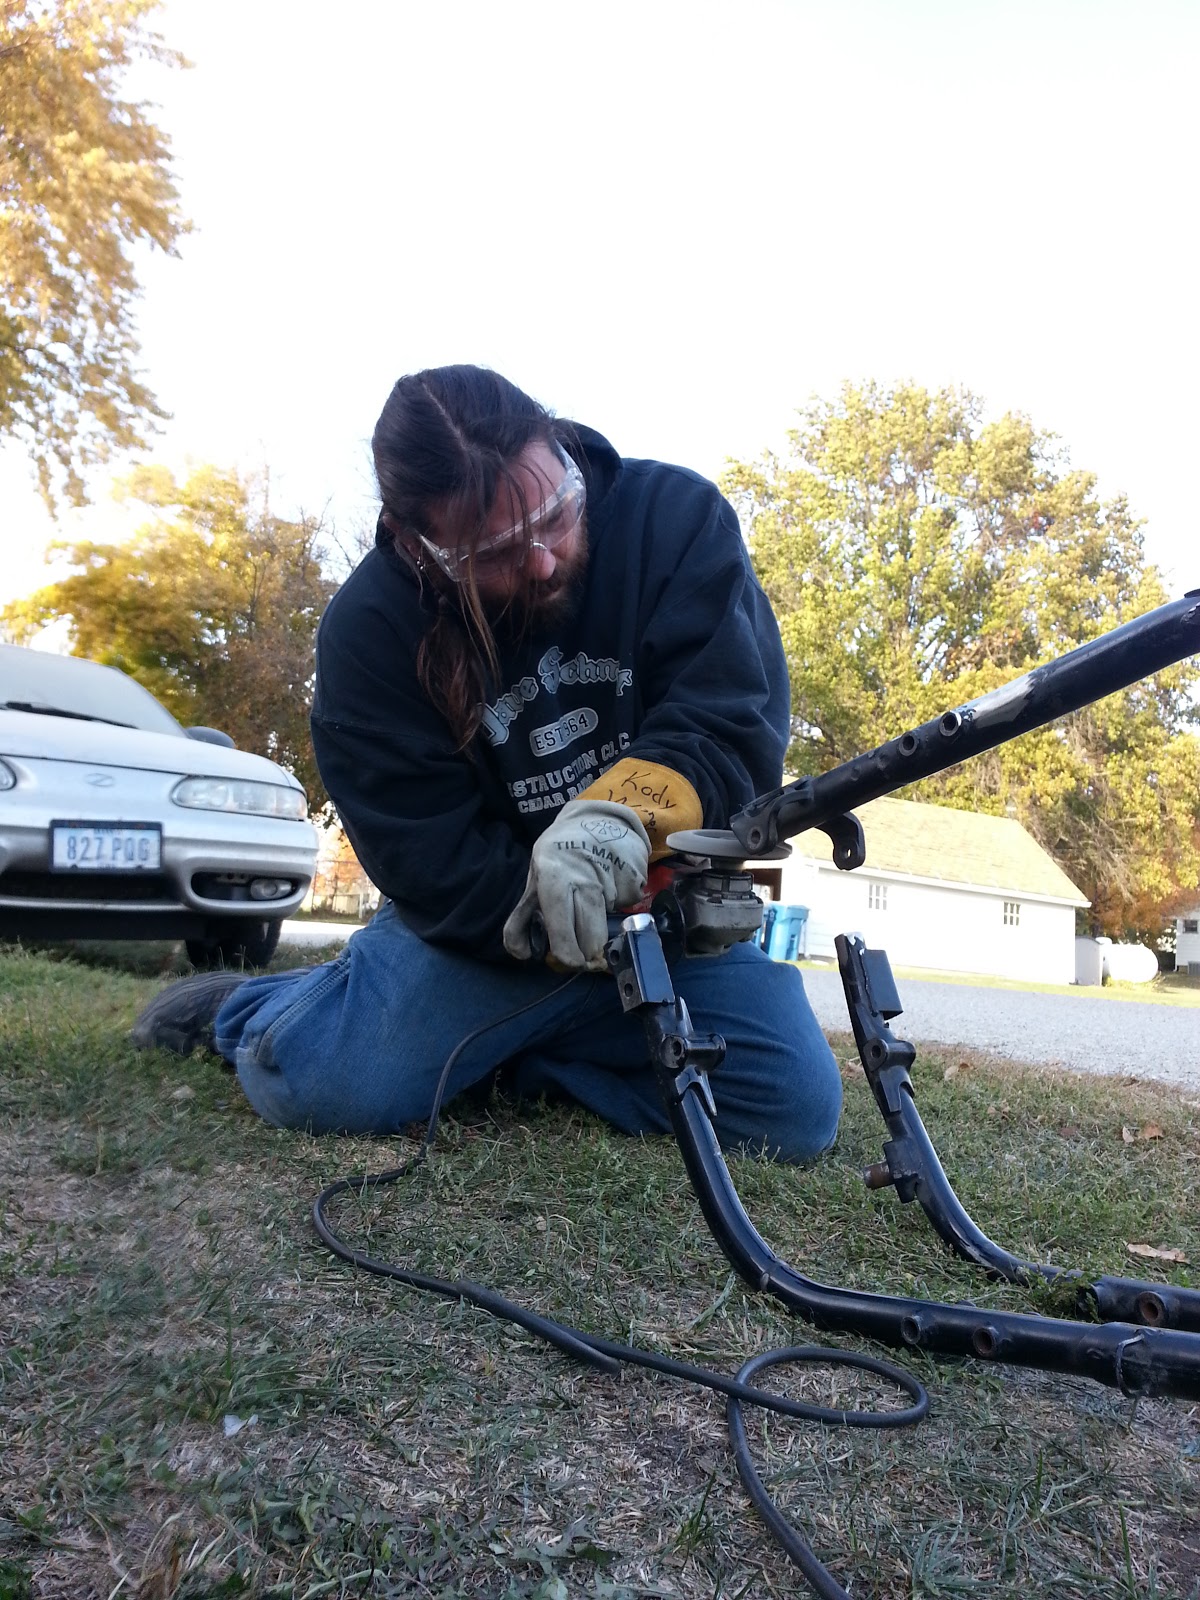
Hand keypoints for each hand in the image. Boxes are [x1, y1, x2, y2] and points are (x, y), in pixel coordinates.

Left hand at [503, 799, 650, 970]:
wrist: (596, 820)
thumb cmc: (559, 857)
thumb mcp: (536, 881)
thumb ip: (522, 919)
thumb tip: (522, 954)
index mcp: (554, 876)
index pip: (561, 923)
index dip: (568, 951)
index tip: (572, 962)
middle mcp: (584, 875)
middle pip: (591, 932)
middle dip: (589, 951)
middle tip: (585, 954)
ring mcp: (612, 874)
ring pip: (611, 922)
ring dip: (603, 926)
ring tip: (594, 909)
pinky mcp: (635, 875)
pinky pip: (628, 904)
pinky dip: (620, 904)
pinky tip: (612, 886)